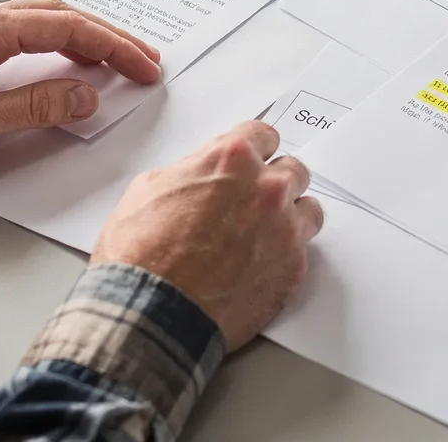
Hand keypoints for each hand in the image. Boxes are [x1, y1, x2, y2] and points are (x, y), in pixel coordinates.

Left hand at [0, 0, 161, 163]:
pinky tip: (62, 56)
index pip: (68, 28)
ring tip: (114, 59)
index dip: (114, 47)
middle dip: (109, 36)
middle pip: (62, 14)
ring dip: (83, 35)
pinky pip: (21, 26)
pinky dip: (55, 38)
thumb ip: (33, 107)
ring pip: (42, 17)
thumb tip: (85, 97)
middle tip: (145, 60)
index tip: (146, 67)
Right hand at [91, 120, 323, 348]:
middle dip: (273, 183)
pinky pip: (303, 250)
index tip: (251, 161)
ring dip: (289, 216)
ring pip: (307, 208)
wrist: (150, 313)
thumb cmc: (139, 255)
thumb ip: (189, 171)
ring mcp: (285, 227)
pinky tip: (260, 266)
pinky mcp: (293, 267)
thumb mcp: (147, 188)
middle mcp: (267, 188)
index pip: (264, 135)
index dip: (254, 150)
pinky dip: (285, 254)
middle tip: (251, 203)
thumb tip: (200, 175)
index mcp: (231, 159)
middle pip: (292, 170)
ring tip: (263, 235)